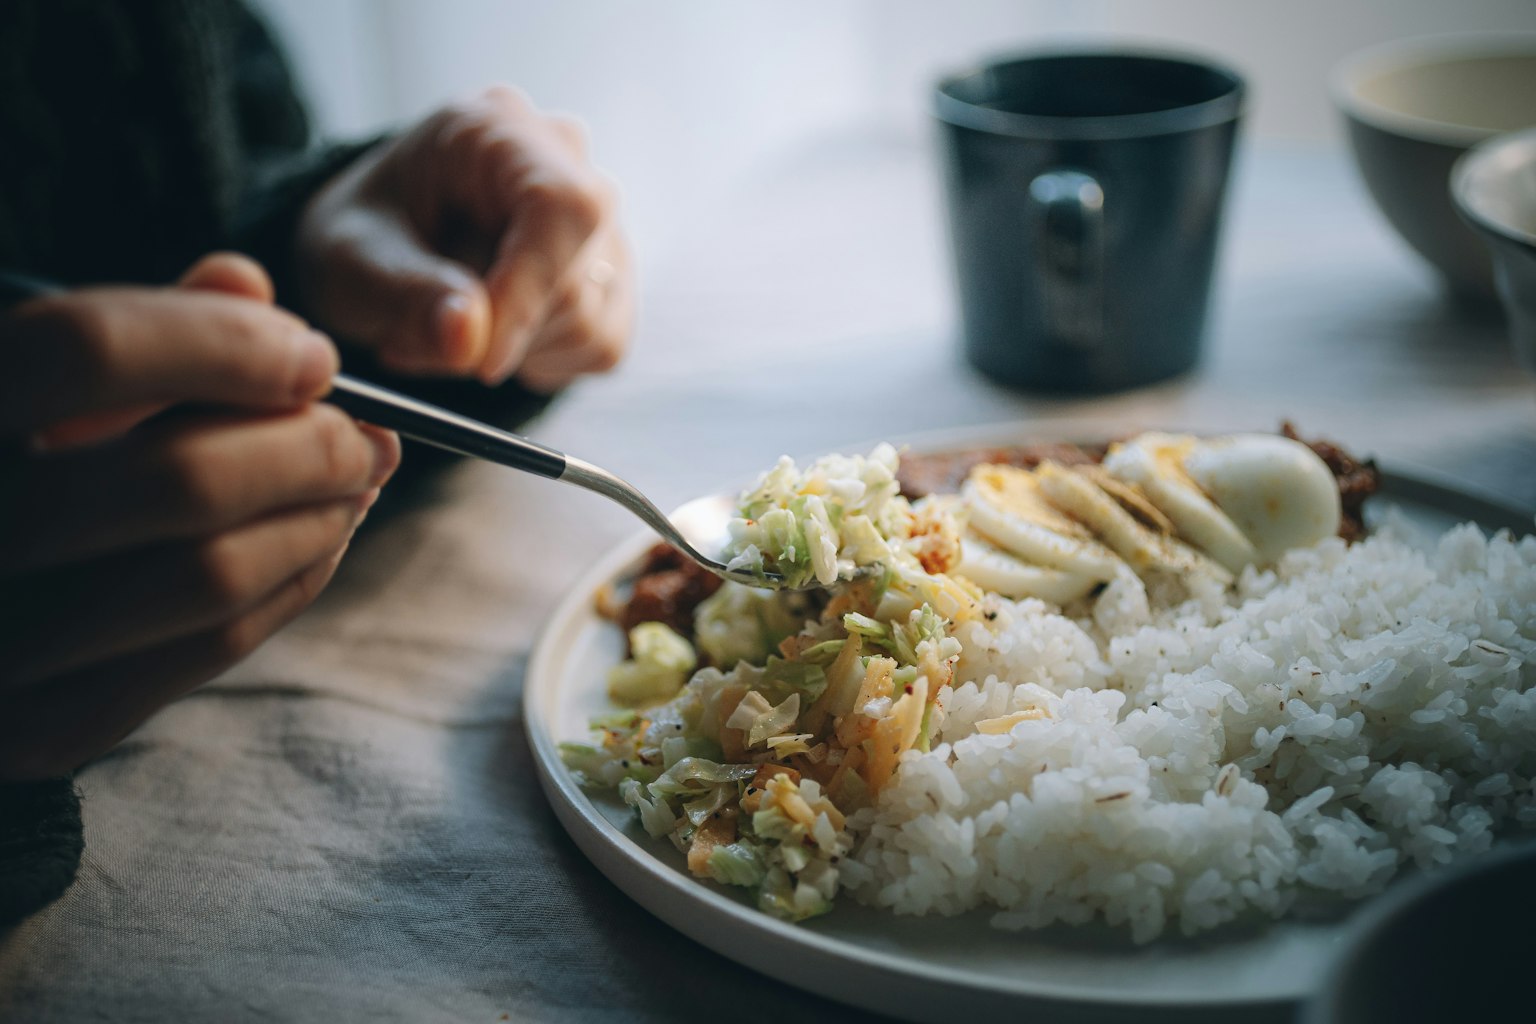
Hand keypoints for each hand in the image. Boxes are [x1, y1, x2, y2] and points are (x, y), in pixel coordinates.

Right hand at [0, 254, 400, 779]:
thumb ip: (137, 331)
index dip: (222, 343)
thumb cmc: (8, 468)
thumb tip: (247, 282)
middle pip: (178, 480)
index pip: (85, 350)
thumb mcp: (41, 384)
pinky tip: (322, 539)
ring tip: (359, 479)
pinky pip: (210, 650)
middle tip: (367, 434)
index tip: (312, 354)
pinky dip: (294, 582)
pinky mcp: (41, 730)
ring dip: (319, 518)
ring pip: (210, 575)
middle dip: (308, 448)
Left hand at [295, 86, 633, 390]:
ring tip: (445, 330)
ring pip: (588, 321)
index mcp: (500, 130)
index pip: (562, 206)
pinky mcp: (614, 279)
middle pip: (574, 278)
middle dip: (497, 332)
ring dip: (509, 351)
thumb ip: (407, 291)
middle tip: (418, 340)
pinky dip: (539, 362)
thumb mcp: (352, 257)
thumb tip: (469, 338)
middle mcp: (569, 165)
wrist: (381, 244)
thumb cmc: (366, 233)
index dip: (531, 289)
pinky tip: (493, 334)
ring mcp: (602, 223)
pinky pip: (599, 345)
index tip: (480, 359)